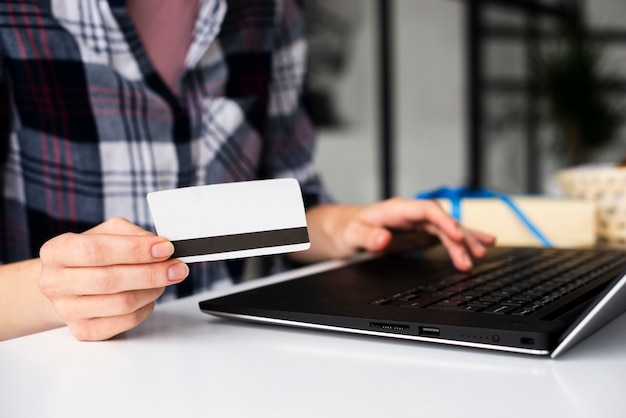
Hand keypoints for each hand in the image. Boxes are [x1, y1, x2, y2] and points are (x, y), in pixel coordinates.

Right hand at [38, 217, 188, 340]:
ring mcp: (67, 310)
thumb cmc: (90, 257)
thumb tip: (158, 245)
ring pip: (121, 303)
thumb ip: (131, 234)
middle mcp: (55, 282)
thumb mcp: (106, 233)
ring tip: (163, 280)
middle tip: (176, 268)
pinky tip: (148, 296)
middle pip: (109, 280)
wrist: (67, 285)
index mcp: (57, 251)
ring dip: (152, 290)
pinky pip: (124, 322)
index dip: (135, 250)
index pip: (96, 250)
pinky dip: (145, 308)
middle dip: (151, 273)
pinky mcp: (83, 331)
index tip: (164, 249)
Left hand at [299, 198, 495, 269]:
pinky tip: (479, 245)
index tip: (457, 235)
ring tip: (483, 251)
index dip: (444, 220)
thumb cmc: (346, 228)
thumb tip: (384, 239)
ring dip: (466, 240)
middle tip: (472, 256)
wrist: (341, 229)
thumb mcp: (351, 234)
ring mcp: (418, 224)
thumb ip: (368, 237)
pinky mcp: (420, 234)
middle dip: (459, 237)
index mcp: (396, 209)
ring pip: (447, 229)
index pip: (426, 210)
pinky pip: (445, 236)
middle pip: (441, 221)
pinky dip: (462, 241)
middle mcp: (411, 214)